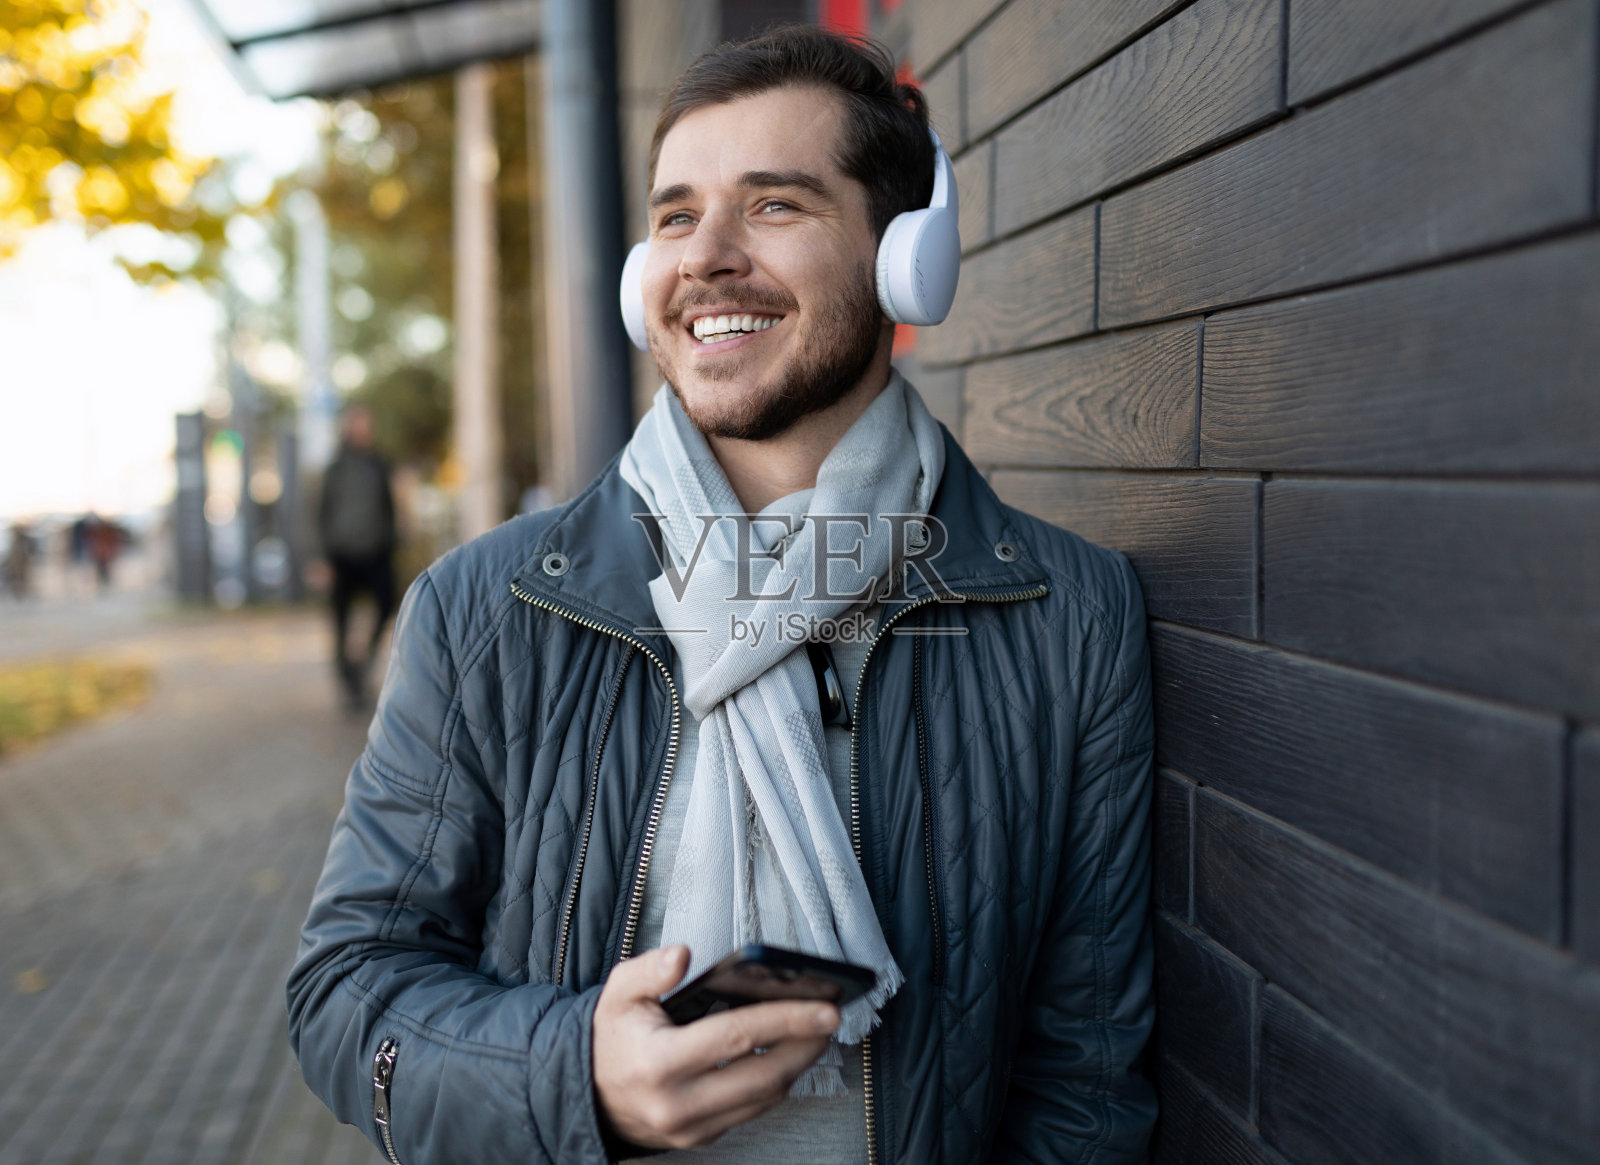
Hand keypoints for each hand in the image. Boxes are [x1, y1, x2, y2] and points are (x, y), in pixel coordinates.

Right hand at [592, 945, 839, 1149]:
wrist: (586, 1094)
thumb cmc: (610, 1037)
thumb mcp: (618, 993)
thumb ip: (648, 970)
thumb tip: (682, 955)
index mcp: (658, 1063)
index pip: (737, 1038)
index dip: (786, 1020)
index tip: (824, 1006)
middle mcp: (678, 1104)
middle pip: (764, 1076)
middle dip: (806, 1045)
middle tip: (831, 1016)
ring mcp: (692, 1128)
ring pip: (764, 1098)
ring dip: (797, 1064)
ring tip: (815, 1030)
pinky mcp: (701, 1138)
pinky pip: (751, 1111)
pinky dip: (775, 1081)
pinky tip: (786, 1054)